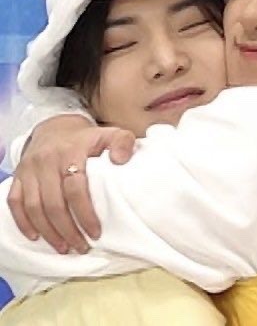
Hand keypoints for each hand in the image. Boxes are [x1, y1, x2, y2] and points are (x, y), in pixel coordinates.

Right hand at [7, 115, 134, 252]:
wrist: (56, 127)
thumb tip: (121, 160)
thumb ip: (123, 142)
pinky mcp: (19, 176)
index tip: (96, 232)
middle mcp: (47, 160)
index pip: (75, 188)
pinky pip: (15, 202)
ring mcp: (30, 169)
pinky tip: (36, 236)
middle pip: (54, 203)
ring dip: (48, 231)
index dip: (85, 213)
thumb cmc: (88, 138)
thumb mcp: (110, 134)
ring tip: (64, 247)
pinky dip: (23, 222)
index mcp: (71, 151)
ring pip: (34, 207)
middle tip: (81, 246)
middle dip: (68, 230)